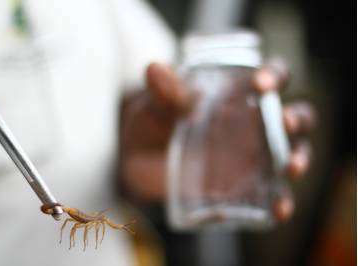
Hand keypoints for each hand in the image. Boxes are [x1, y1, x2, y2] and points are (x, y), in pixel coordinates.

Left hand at [120, 61, 315, 222]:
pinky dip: (281, 201)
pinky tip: (279, 209)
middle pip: (294, 115)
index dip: (274, 75)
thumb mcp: (155, 106)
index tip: (261, 83)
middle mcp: (254, 123)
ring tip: (292, 165)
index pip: (270, 77)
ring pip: (293, 152)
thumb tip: (155, 69)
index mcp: (237, 94)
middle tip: (284, 121)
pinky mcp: (247, 186)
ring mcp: (254, 156)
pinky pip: (273, 194)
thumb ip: (162, 91)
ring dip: (300, 157)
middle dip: (297, 118)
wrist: (138, 162)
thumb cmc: (153, 123)